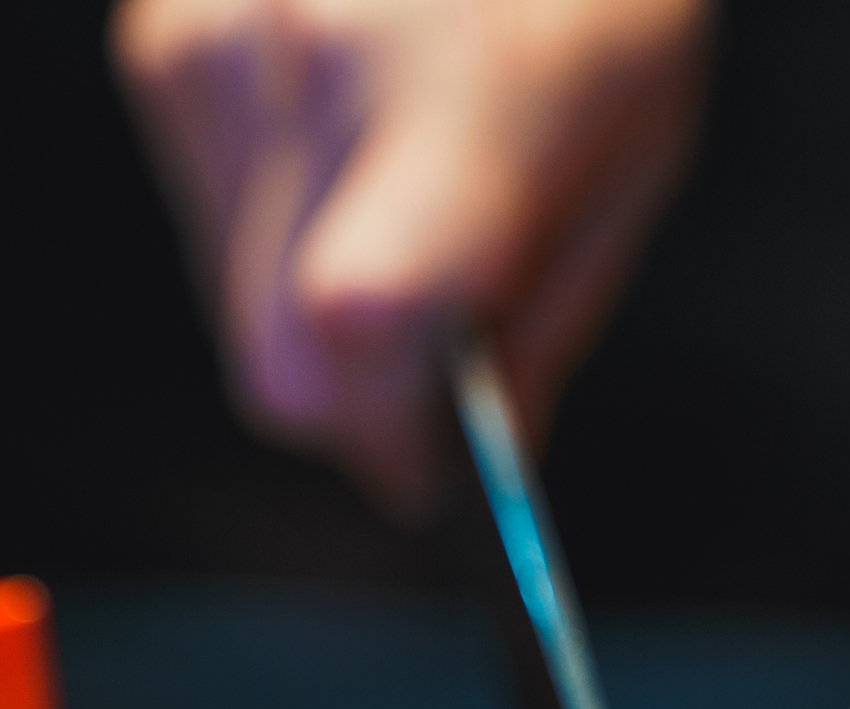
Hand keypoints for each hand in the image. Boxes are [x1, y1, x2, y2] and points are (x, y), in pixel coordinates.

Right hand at [111, 0, 710, 509]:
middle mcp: (310, 61)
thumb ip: (549, 325)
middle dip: (352, 414)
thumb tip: (488, 456)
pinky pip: (208, 224)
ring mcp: (220, 46)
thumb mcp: (631, 159)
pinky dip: (271, 242)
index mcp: (457, 94)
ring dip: (310, 326)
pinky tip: (344, 170)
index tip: (423, 474)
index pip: (357, 323)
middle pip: (275, 361)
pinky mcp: (167, 41)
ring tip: (399, 227)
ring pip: (235, 310)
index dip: (384, 434)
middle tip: (420, 394)